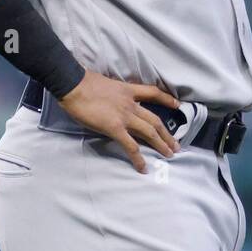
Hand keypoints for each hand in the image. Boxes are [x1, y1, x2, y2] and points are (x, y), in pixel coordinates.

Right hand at [58, 71, 182, 172]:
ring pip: (150, 132)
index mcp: (129, 91)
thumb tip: (115, 105)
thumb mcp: (107, 85)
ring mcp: (125, 117)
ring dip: (161, 145)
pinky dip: (138, 158)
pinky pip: (130, 145)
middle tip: (176, 145)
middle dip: (167, 134)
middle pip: (155, 120)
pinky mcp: (115, 128)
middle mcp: (131, 104)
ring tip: (169, 155)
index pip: (154, 93)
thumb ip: (115, 96)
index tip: (178, 105)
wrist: (74, 84)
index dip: (167, 99)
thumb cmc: (83, 83)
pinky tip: (143, 167)